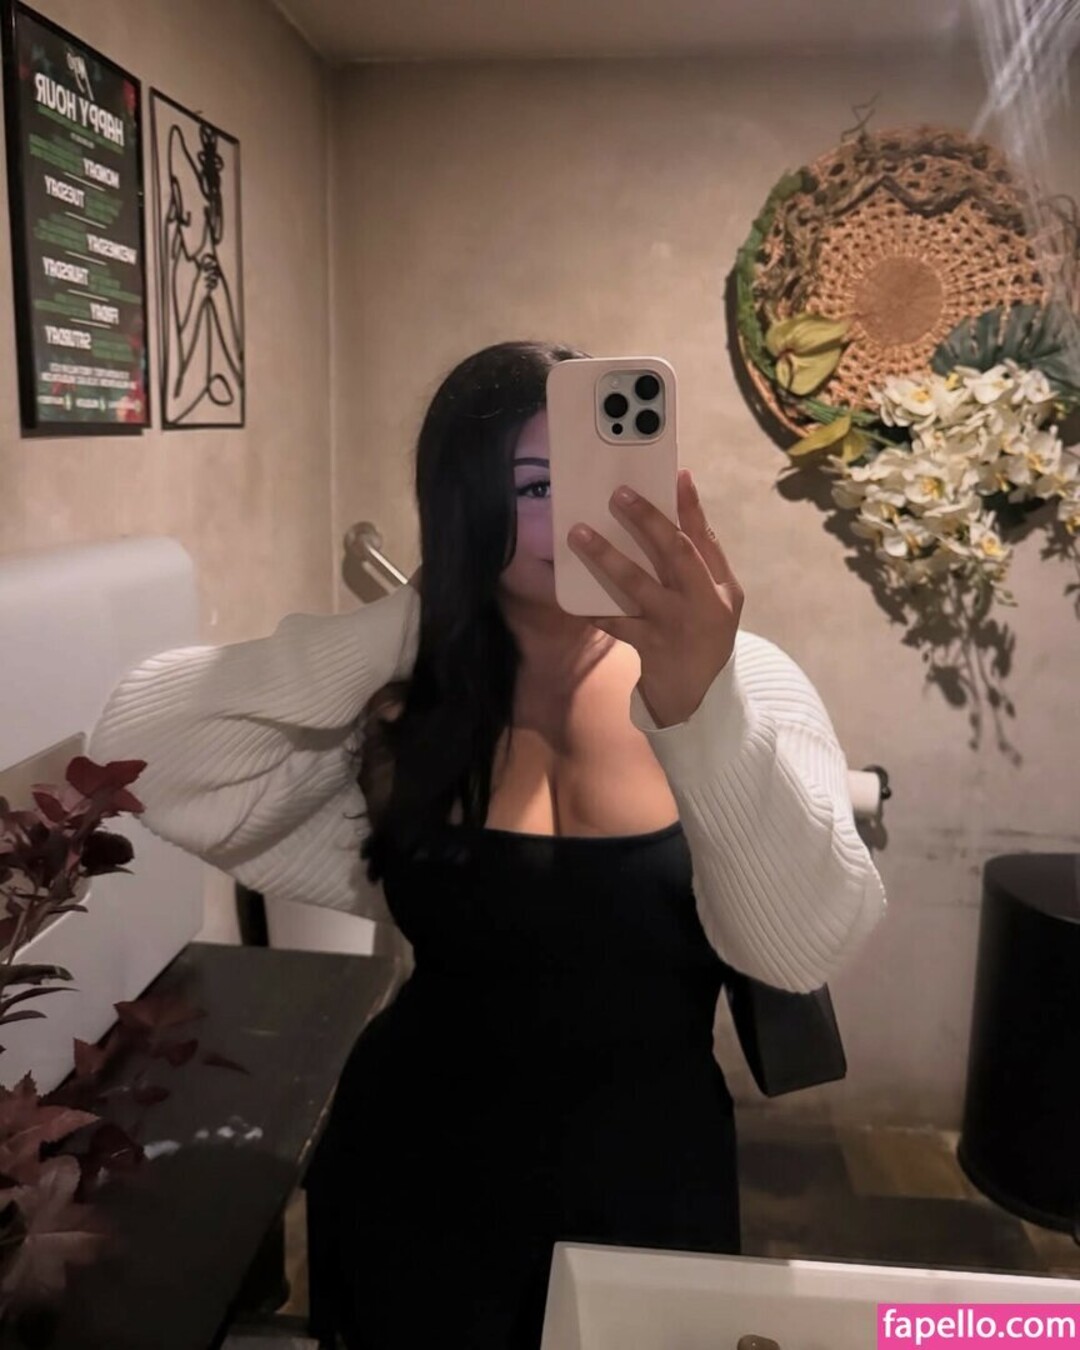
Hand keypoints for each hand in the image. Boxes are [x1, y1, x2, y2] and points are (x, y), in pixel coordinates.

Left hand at [567, 468, 743, 727]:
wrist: (700, 696)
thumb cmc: (703, 636)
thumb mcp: (716, 602)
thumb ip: (700, 564)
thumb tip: (675, 517)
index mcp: (721, 586)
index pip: (705, 538)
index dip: (691, 506)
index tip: (677, 474)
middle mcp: (703, 602)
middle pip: (675, 552)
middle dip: (648, 520)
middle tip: (620, 494)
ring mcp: (676, 625)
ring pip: (638, 583)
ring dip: (607, 556)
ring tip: (580, 534)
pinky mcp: (651, 646)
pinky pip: (616, 623)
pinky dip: (596, 610)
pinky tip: (576, 600)